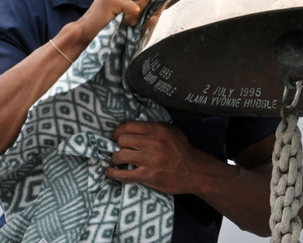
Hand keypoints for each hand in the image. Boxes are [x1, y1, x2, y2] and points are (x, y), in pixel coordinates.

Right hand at [74, 0, 164, 42]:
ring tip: (127, 18)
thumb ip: (147, 3)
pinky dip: (131, 19)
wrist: (87, 32)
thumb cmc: (111, 23)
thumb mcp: (131, 10)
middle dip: (150, 4)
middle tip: (135, 16)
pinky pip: (136, 8)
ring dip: (140, 11)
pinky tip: (120, 21)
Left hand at [105, 121, 221, 194]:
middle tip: (119, 148)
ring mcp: (149, 160)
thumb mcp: (172, 131)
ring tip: (117, 160)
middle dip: (117, 144)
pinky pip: (124, 174)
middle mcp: (152, 143)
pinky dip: (113, 173)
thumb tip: (136, 127)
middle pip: (122, 140)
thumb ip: (155, 127)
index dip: (118, 131)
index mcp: (157, 130)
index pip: (129, 126)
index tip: (115, 136)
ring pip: (120, 155)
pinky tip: (108, 172)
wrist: (194, 171)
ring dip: (115, 158)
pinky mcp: (147, 176)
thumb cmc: (182, 150)